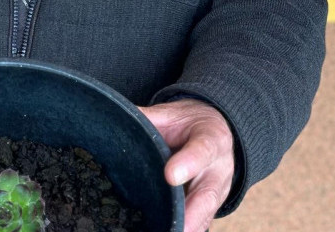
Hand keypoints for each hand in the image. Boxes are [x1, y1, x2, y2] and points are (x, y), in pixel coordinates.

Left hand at [140, 99, 234, 231]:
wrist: (215, 134)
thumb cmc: (189, 125)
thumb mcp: (172, 114)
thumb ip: (149, 118)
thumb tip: (116, 116)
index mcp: (211, 139)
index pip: (202, 150)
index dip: (188, 163)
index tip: (170, 175)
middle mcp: (218, 170)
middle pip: (209, 194)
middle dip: (193, 213)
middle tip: (177, 227)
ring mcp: (214, 193)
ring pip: (204, 215)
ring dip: (188, 227)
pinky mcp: (206, 209)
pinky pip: (198, 223)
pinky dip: (185, 229)